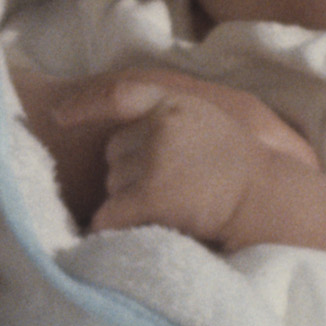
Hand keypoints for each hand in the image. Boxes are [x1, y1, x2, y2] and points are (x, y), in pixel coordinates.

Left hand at [67, 72, 314, 240]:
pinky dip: (110, 227)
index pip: (120, 95)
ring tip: (170, 205)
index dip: (85, 104)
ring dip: (128, 199)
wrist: (266, 199)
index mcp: (175, 103)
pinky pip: (109, 215)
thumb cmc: (237, 169)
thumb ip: (169, 120)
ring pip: (112, 184)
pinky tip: (130, 230)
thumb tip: (118, 140)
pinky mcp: (152, 195)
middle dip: (128, 171)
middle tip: (168, 187)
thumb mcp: (207, 121)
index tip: (59, 116)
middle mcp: (162, 126)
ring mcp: (156, 159)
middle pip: (113, 153)